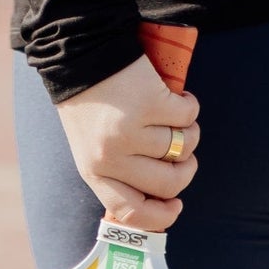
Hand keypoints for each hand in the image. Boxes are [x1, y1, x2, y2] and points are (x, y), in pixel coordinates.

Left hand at [55, 54, 200, 231]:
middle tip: (185, 152)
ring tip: (171, 114)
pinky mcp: (150, 103)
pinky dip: (188, 105)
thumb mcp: (91, 145)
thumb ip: (118, 171)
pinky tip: (175, 96)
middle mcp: (110, 156)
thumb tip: (162, 197)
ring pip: (184, 146)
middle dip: (187, 168)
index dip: (159, 216)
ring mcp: (131, 131)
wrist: (80, 52)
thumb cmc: (91, 102)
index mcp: (93, 170)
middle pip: (169, 182)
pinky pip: (188, 116)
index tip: (176, 205)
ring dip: (188, 130)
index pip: (129, 212)